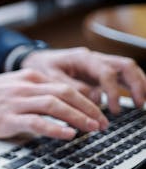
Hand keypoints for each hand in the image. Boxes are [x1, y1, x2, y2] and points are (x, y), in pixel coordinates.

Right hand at [0, 69, 108, 139]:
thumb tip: (56, 110)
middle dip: (89, 108)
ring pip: (55, 105)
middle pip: (66, 93)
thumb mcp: (13, 88)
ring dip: (78, 117)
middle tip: (102, 122)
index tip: (97, 112)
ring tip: (92, 128)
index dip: (86, 100)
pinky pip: (36, 121)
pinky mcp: (7, 118)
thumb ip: (33, 94)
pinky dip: (55, 128)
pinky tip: (67, 134)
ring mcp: (16, 101)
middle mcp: (26, 86)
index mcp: (29, 77)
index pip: (66, 86)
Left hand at [22, 47, 145, 112]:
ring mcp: (97, 65)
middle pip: (125, 66)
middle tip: (139, 104)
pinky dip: (127, 88)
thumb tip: (94, 99)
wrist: (33, 61)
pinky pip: (118, 78)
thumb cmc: (39, 68)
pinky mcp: (97, 73)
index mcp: (83, 58)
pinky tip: (130, 101)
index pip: (106, 73)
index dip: (112, 91)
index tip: (112, 109)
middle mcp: (94, 59)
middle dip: (136, 84)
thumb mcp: (50, 78)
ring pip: (126, 69)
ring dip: (137, 84)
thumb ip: (71, 88)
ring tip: (140, 103)